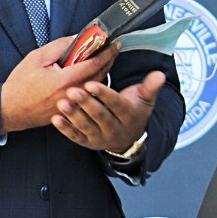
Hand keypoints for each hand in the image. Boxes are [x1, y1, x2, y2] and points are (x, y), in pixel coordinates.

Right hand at [0, 36, 119, 134]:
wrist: (9, 109)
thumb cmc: (20, 84)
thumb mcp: (36, 58)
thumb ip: (59, 47)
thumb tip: (78, 38)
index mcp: (65, 80)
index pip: (95, 64)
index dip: (107, 52)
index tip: (115, 44)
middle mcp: (73, 94)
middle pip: (100, 75)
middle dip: (109, 60)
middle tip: (113, 49)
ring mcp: (74, 104)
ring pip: (96, 86)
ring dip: (103, 71)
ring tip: (104, 59)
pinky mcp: (72, 110)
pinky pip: (89, 95)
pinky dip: (94, 84)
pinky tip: (92, 75)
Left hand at [52, 67, 166, 152]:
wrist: (127, 139)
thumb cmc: (133, 112)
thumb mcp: (145, 100)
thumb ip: (150, 86)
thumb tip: (160, 74)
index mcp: (129, 115)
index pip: (116, 104)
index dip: (104, 95)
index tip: (92, 83)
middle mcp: (115, 128)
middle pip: (100, 115)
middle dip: (86, 103)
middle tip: (72, 90)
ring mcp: (100, 137)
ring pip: (86, 126)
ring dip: (73, 115)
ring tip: (62, 103)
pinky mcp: (87, 142)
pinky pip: (76, 136)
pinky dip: (65, 129)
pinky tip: (55, 119)